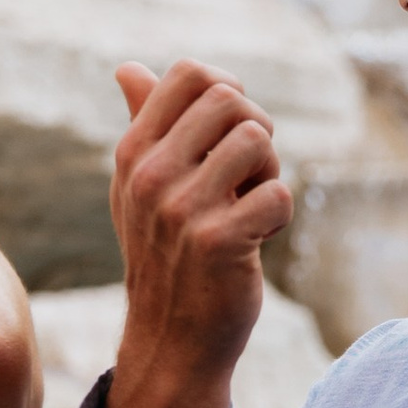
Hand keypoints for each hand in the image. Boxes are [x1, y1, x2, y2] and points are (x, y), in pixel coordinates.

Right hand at [101, 60, 292, 407]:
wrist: (171, 339)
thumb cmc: (164, 253)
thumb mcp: (139, 188)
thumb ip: (142, 124)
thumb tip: (128, 68)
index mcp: (133, 152)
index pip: (190, 74)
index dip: (228, 91)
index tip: (229, 133)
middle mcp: (151, 175)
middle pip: (231, 100)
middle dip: (255, 131)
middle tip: (246, 175)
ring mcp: (181, 208)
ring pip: (258, 140)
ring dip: (269, 171)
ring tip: (251, 205)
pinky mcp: (219, 241)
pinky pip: (278, 193)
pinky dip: (279, 214)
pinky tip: (258, 239)